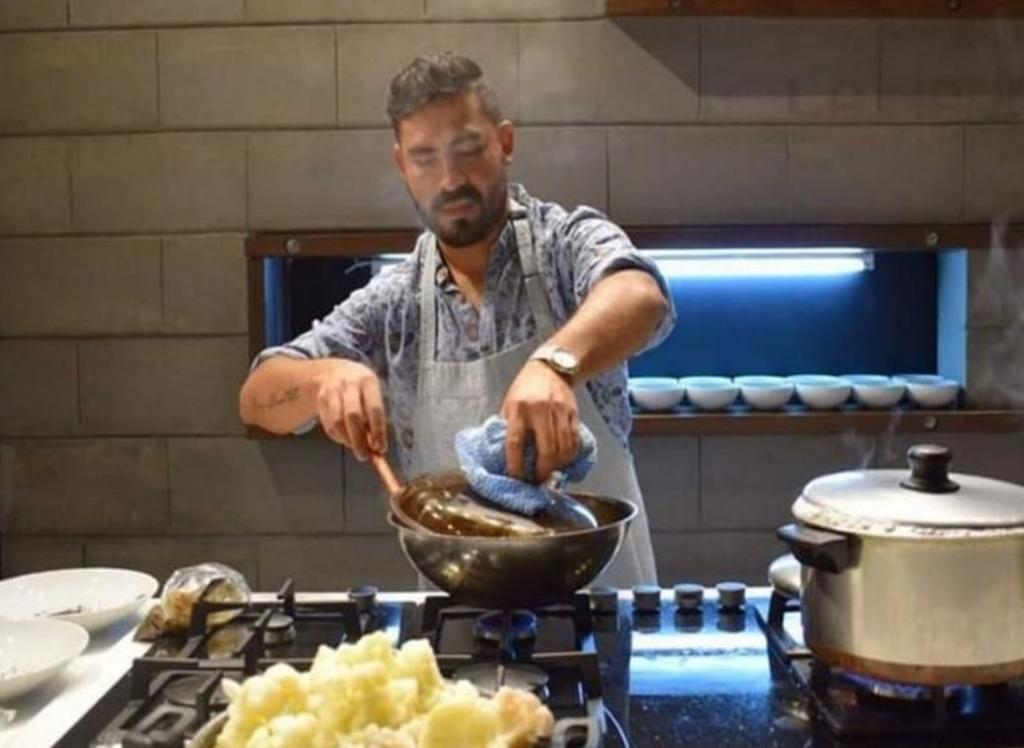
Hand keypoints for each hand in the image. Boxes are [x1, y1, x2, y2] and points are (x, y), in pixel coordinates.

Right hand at [311, 359, 386, 460]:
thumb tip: (377, 446)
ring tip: (357, 449)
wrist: (332, 371)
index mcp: (368, 381)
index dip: (378, 431)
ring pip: (337, 422)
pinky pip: (329, 425)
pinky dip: (338, 437)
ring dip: (347, 440)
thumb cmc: (361, 388)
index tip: (380, 448)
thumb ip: (375, 417)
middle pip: (352, 416)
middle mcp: (349, 384)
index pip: (374, 408)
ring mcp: (332, 391)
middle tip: (365, 455)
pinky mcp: (320, 400)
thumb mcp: (372, 393)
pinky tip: (346, 439)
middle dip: (359, 440)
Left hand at [500, 360, 579, 482]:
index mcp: (518, 408)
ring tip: (550, 472)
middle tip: (538, 480)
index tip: (516, 477)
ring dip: (557, 466)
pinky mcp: (573, 412)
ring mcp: (559, 411)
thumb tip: (504, 454)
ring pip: (563, 448)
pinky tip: (563, 460)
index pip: (515, 442)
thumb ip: (507, 426)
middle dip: (543, 470)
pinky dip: (569, 455)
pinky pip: (574, 440)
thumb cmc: (525, 388)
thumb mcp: (509, 403)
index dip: (516, 464)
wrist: (552, 367)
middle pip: (546, 449)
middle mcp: (540, 410)